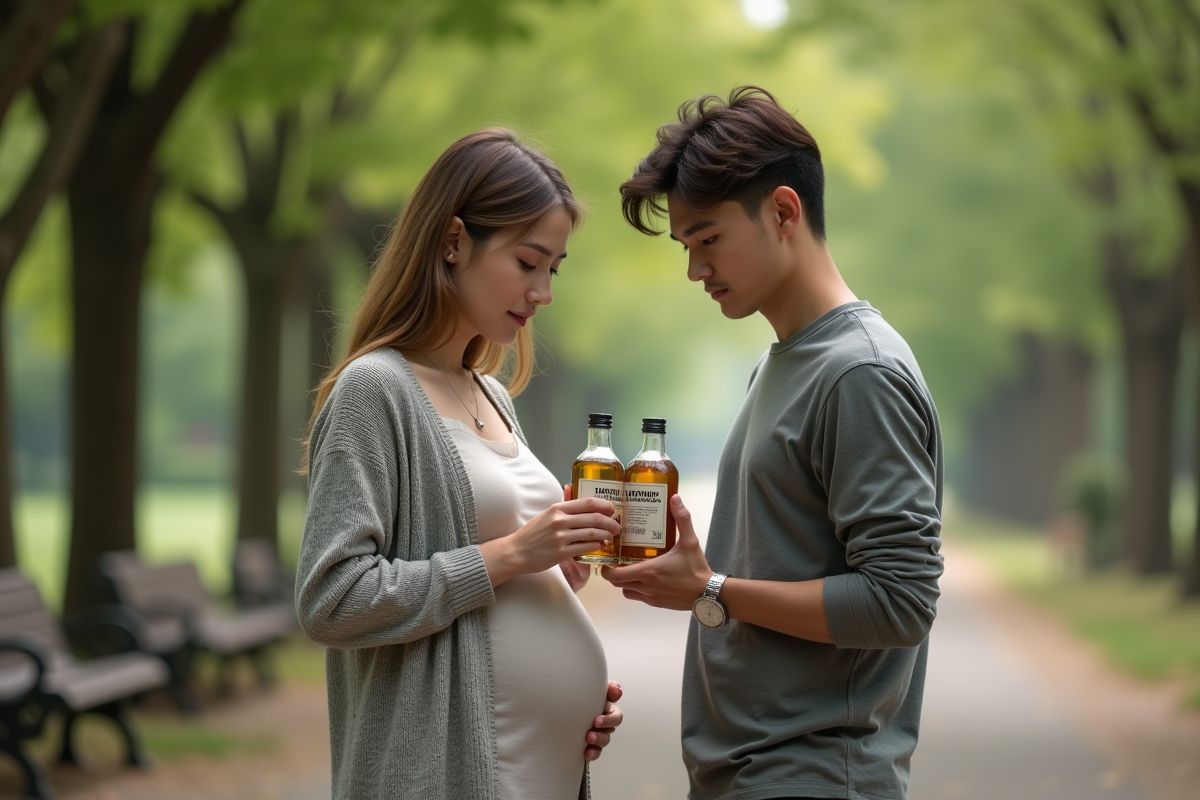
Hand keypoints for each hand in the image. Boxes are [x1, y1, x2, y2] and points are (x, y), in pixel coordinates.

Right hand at [481, 492, 619, 586]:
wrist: (517, 552)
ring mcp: (561, 537)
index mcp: (557, 509)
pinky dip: (596, 546)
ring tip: (610, 537)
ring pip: (592, 533)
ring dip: (605, 535)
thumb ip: (562, 503)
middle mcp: (560, 521)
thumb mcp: (546, 514)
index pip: (587, 503)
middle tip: (617, 526)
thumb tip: (571, 486)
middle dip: (611, 522)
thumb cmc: (533, 534)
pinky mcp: (561, 552)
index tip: (613, 509)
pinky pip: (586, 547)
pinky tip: (600, 546)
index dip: (604, 505)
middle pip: (594, 518)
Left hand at [584, 681, 623, 760]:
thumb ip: (606, 688)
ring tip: (589, 738)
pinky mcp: (590, 744)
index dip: (610, 718)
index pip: (615, 714)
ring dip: (599, 739)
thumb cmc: (578, 696)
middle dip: (606, 725)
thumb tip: (616, 689)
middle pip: (612, 726)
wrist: (560, 708)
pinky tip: (587, 752)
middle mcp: (604, 721)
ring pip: (605, 739)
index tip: (598, 719)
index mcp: (606, 708)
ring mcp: (597, 733)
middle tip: (595, 724)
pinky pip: (596, 751)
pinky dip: (593, 753)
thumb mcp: (590, 688)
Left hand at [601, 495, 710, 609]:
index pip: (615, 575)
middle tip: (618, 561)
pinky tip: (646, 579)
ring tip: (631, 569)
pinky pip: (639, 598)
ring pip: (627, 592)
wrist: (707, 594)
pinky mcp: (657, 604)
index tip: (608, 560)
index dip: (606, 569)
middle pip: (618, 584)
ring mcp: (650, 597)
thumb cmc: (697, 569)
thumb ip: (682, 519)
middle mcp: (646, 586)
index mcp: (648, 571)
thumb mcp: (690, 541)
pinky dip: (637, 589)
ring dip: (625, 582)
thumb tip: (675, 499)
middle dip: (614, 574)